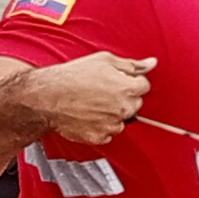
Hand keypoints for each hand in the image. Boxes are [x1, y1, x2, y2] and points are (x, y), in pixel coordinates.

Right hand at [26, 52, 153, 144]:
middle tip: (104, 91)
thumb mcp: (104, 60)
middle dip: (124, 97)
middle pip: (135, 104)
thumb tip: (151, 63)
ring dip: (113, 113)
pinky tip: (88, 114)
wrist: (47, 97)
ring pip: (122, 119)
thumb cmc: (72, 77)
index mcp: (128, 88)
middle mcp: (123, 108)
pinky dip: (101, 125)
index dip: (130, 81)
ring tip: (93, 102)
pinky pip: (108, 132)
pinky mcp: (99, 136)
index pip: (144, 86)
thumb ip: (132, 64)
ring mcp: (112, 124)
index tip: (117, 80)